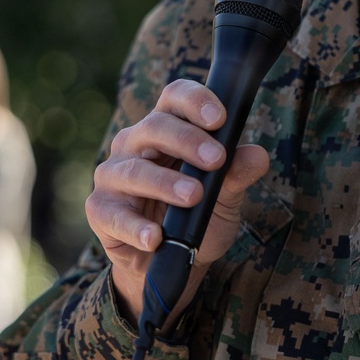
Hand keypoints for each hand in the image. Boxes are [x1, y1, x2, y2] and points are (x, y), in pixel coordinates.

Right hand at [85, 78, 268, 323]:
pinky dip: (135, 227)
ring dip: (165, 182)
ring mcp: (112, 176)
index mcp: (166, 129)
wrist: (175, 261)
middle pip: (154, 126)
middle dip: (187, 140)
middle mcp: (134, 144)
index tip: (220, 118)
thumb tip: (259, 156)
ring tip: (194, 196)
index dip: (195, 101)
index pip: (174, 98)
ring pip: (134, 170)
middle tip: (216, 159)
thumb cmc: (197, 215)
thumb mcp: (225, 197)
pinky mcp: (100, 210)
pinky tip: (155, 237)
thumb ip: (237, 175)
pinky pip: (114, 215)